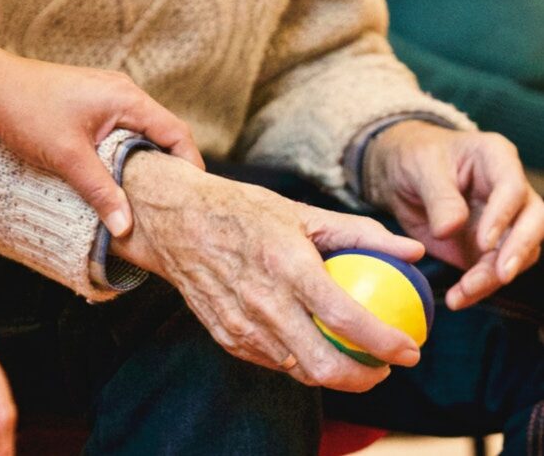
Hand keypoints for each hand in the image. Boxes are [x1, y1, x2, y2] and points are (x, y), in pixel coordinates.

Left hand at [0, 54, 203, 237]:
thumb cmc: (27, 111)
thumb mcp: (67, 157)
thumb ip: (100, 191)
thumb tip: (126, 227)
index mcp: (127, 99)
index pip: (176, 133)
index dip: (189, 165)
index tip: (191, 198)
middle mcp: (123, 93)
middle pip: (162, 134)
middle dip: (168, 168)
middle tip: (171, 205)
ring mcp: (106, 96)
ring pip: (139, 134)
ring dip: (143, 163)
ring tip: (145, 198)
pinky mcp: (90, 104)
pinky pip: (119, 131)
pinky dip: (123, 154)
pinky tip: (114, 178)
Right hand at [111, 152, 424, 391]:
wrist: (175, 222)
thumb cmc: (242, 211)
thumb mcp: (302, 211)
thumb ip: (361, 234)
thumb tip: (413, 251)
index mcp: (287, 266)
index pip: (346, 318)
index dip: (386, 343)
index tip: (411, 349)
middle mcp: (263, 302)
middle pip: (323, 365)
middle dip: (365, 378)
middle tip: (384, 367)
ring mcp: (241, 325)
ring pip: (298, 371)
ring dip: (333, 373)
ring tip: (353, 358)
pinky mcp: (225, 336)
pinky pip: (272, 361)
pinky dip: (298, 360)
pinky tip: (312, 345)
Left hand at [364, 121, 543, 309]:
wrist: (400, 174)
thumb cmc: (415, 158)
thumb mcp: (421, 168)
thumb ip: (439, 197)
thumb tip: (450, 229)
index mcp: (497, 158)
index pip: (513, 189)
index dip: (503, 216)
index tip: (483, 241)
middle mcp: (511, 191)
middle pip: (534, 222)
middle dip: (519, 250)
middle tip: (500, 275)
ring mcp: (504, 221)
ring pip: (518, 252)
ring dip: (494, 277)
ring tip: (464, 293)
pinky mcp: (489, 247)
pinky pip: (493, 270)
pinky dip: (478, 287)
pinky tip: (458, 298)